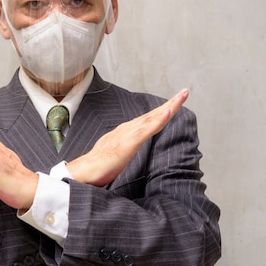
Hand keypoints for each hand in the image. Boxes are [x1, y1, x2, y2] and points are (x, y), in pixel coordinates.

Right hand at [66, 88, 189, 186]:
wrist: (81, 173)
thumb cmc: (96, 168)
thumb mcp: (114, 157)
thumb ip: (121, 151)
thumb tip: (125, 152)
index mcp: (124, 134)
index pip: (147, 121)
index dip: (162, 112)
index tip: (175, 103)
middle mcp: (126, 130)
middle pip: (152, 115)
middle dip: (170, 103)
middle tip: (185, 92)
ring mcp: (126, 136)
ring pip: (151, 119)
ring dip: (168, 107)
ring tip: (181, 97)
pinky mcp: (126, 144)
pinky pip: (146, 130)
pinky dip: (157, 120)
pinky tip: (167, 112)